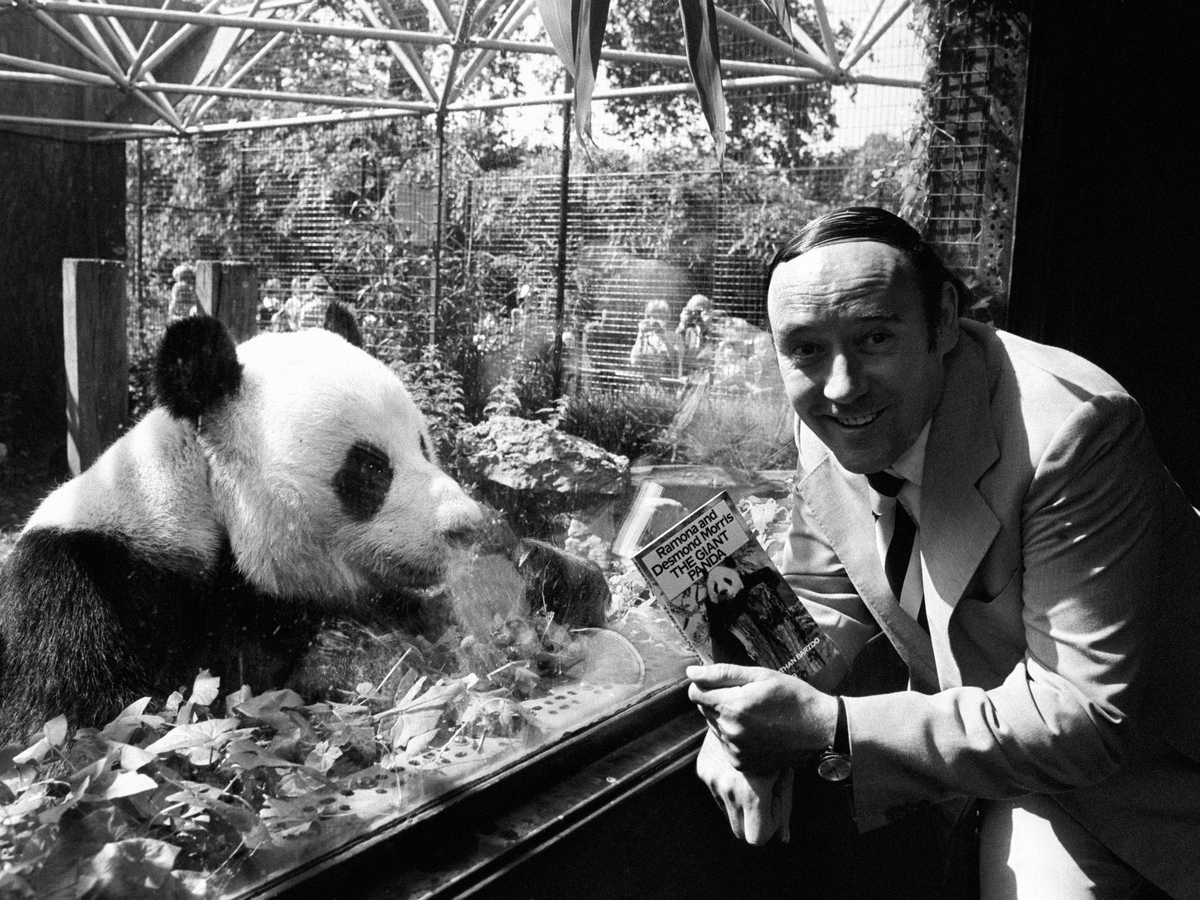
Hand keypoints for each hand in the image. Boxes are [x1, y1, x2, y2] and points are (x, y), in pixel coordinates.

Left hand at [687, 663, 837, 770]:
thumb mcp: (761, 675)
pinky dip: (734, 736)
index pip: (696, 693)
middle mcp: (730, 731)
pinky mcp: (742, 763)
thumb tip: (692, 673)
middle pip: (704, 710)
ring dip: (725, 718)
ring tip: (754, 714)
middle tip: (745, 696)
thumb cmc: (793, 698)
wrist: (820, 730)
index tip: (722, 682)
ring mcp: (735, 750)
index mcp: (733, 706)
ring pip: (714, 727)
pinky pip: (725, 744)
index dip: (706, 684)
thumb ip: (722, 673)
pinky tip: (756, 730)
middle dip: (718, 700)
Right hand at [696, 728, 792, 844]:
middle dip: (754, 818)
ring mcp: (712, 779)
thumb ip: (784, 808)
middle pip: (739, 830)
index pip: (755, 838)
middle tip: (765, 792)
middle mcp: (727, 790)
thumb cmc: (778, 743)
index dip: (768, 826)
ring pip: (728, 811)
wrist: (746, 707)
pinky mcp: (703, 769)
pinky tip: (737, 765)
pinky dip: (728, 786)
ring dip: (740, 801)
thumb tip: (784, 839)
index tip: (774, 806)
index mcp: (751, 793)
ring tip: (752, 774)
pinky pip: (718, 792)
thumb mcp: (786, 774)